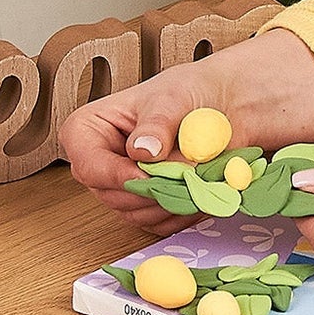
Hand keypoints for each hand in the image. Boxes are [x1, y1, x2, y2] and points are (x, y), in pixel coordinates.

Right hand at [60, 26, 313, 230]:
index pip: (86, 163)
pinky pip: (159, 223)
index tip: (144, 175)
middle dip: (152, 189)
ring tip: (202, 175)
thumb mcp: (173, 96)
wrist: (227, 105)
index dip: (112, 174)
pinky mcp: (149, 205)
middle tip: (189, 176)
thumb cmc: (194, 90)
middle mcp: (102, 162)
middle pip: (111, 195)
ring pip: (136, 214)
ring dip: (172, 201)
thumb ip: (156, 123)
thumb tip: (141, 150)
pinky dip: (183, 212)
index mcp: (90, 129)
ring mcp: (125, 187)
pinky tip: (204, 191)